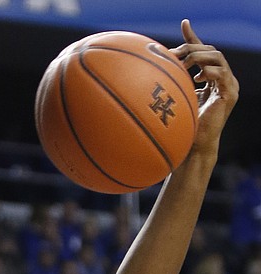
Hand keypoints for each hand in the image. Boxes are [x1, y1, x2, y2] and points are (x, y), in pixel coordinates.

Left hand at [171, 19, 239, 154]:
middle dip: (192, 47)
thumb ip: (167, 85)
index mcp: (209, 78)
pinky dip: (209, 72)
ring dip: (199, 56)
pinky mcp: (229, 95)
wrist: (192, 147)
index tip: (183, 23)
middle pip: (210, 50)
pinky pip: (222, 74)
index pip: (203, 51)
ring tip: (184, 63)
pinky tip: (196, 77)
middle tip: (174, 53)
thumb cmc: (180, 127)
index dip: (193, 36)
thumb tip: (147, 72)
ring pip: (217, 57)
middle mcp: (220, 79)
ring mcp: (227, 86)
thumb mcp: (171, 100)